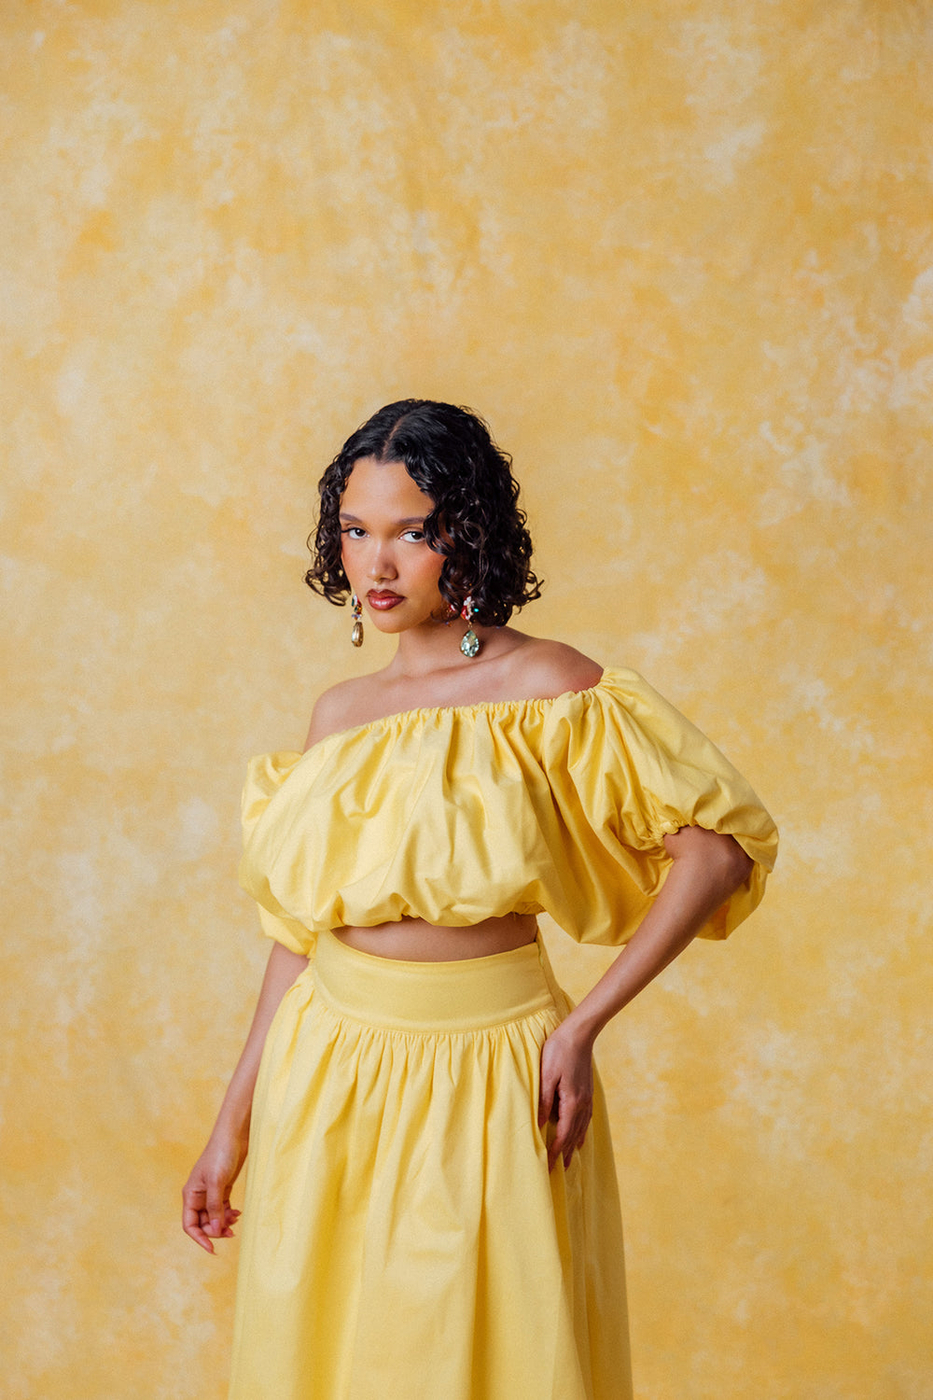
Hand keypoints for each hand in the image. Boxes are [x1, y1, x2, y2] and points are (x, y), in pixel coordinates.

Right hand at [182, 1130, 247, 1253]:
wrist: (234, 1135)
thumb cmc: (221, 1154)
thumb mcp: (217, 1182)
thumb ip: (215, 1207)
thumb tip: (215, 1230)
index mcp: (191, 1195)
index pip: (190, 1225)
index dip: (199, 1238)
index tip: (212, 1249)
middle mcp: (198, 1196)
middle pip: (203, 1223)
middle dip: (216, 1230)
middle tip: (232, 1231)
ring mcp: (211, 1193)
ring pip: (214, 1217)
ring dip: (224, 1223)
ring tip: (236, 1220)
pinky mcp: (223, 1188)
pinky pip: (223, 1209)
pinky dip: (229, 1214)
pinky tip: (238, 1213)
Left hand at [538, 1022, 593, 1172]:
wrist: (578, 1034)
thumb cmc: (558, 1051)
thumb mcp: (546, 1075)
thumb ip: (544, 1101)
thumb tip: (540, 1124)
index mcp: (572, 1102)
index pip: (563, 1134)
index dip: (556, 1151)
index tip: (548, 1165)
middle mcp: (583, 1103)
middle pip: (574, 1135)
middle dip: (565, 1152)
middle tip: (558, 1170)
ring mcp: (587, 1098)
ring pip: (581, 1128)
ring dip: (574, 1144)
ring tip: (569, 1159)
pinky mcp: (587, 1091)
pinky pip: (586, 1118)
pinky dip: (582, 1130)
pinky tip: (580, 1135)